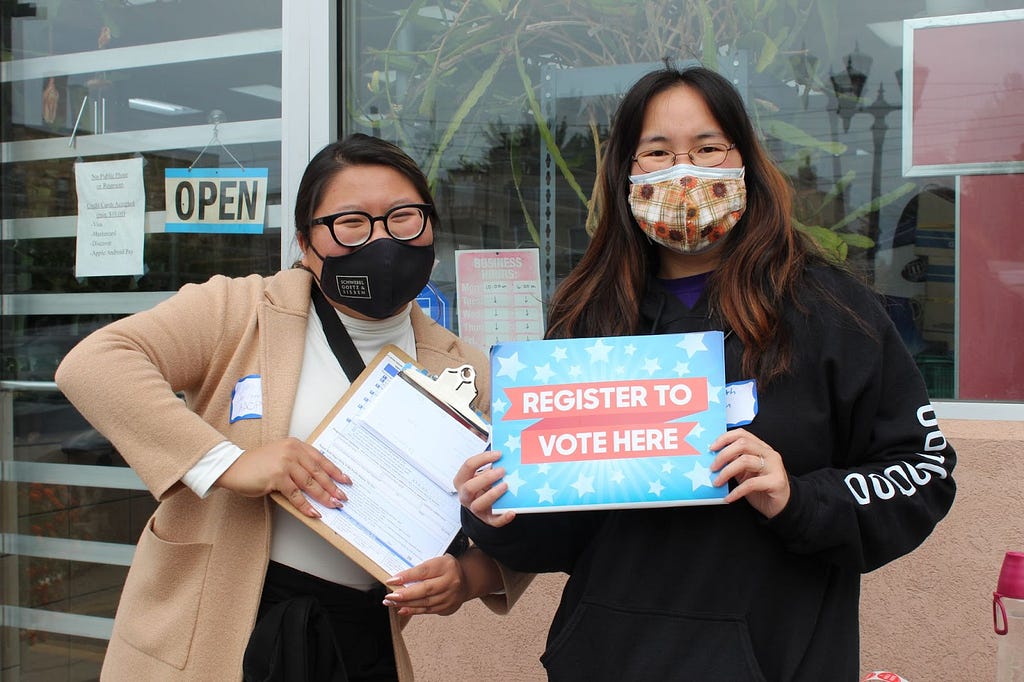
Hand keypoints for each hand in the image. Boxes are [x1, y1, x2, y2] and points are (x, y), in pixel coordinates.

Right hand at [215, 437, 350, 517]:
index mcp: (296, 445)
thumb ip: (297, 464)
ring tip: (333, 505)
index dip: (335, 471)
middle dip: (333, 486)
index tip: (346, 480)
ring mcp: (285, 463)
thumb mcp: (280, 456)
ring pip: (310, 483)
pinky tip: (313, 512)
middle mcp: (292, 451)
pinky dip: (305, 505)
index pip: (321, 459)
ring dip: (323, 496)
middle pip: (318, 472)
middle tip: (343, 496)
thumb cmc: (256, 464)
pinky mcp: (277, 477)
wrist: (233, 466)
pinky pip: (296, 494)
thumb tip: (318, 482)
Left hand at [382, 554, 467, 615]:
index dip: (407, 576)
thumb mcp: (437, 561)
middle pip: (425, 590)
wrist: (466, 580)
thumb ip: (421, 569)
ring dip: (406, 604)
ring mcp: (451, 596)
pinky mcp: (448, 607)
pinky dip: (414, 611)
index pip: (424, 571)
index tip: (392, 580)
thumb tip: (399, 578)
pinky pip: (428, 610)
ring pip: (425, 603)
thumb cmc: (446, 568)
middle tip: (390, 596)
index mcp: (446, 565)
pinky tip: (402, 609)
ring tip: (391, 602)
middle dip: (405, 594)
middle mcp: (451, 581)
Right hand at [454, 451, 515, 527]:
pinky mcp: (487, 519)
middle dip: (486, 478)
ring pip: (478, 505)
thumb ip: (490, 466)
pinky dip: (503, 517)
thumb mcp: (482, 474)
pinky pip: (494, 521)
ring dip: (492, 495)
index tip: (499, 454)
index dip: (483, 458)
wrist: (483, 504)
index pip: (468, 466)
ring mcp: (475, 509)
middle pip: (469, 487)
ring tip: (506, 485)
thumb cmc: (483, 485)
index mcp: (462, 481)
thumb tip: (506, 455)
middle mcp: (465, 496)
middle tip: (502, 470)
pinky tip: (512, 511)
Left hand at [710, 428, 789, 518]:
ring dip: (726, 472)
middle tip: (713, 468)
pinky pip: (751, 484)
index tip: (712, 448)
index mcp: (761, 448)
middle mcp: (769, 454)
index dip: (725, 438)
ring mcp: (774, 467)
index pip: (742, 434)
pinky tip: (729, 497)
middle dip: (723, 455)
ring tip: (717, 482)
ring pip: (745, 461)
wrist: (782, 506)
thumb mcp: (745, 472)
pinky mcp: (776, 482)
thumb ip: (734, 462)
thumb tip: (713, 458)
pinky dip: (736, 491)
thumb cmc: (762, 488)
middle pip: (742, 444)